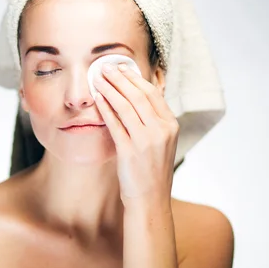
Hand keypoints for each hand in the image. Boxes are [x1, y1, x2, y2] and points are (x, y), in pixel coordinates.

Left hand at [93, 62, 179, 205]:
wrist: (151, 200)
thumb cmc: (152, 170)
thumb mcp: (161, 142)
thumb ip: (153, 120)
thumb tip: (135, 97)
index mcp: (171, 126)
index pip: (152, 94)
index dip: (134, 78)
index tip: (121, 68)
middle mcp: (161, 130)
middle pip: (138, 95)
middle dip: (120, 78)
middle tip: (105, 67)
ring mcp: (146, 141)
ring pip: (126, 106)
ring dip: (110, 89)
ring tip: (97, 78)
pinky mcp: (130, 151)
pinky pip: (115, 124)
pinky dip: (105, 108)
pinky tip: (97, 99)